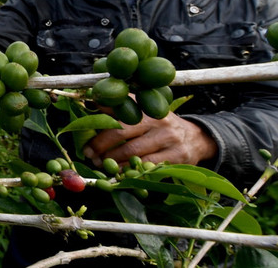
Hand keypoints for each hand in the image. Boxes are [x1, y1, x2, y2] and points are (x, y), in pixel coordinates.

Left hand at [82, 112, 217, 166]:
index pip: (117, 105)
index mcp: (145, 104)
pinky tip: (117, 173)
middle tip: (88, 153)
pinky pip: (147, 166)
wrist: (196, 138)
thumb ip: (119, 109)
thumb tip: (87, 106)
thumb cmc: (158, 126)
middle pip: (120, 131)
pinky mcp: (176, 156)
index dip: (97, 112)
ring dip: (111, 160)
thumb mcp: (143, 112)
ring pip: (132, 151)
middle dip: (100, 144)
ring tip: (99, 164)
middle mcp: (157, 119)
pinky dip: (128, 170)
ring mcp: (168, 138)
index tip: (81, 121)